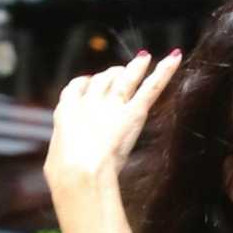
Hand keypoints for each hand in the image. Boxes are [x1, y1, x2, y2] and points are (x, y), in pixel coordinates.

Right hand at [44, 48, 180, 196]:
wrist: (79, 173)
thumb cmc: (64, 174)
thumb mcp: (57, 161)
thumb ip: (63, 153)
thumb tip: (63, 164)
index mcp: (67, 110)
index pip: (78, 86)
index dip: (86, 83)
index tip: (90, 81)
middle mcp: (90, 101)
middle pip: (103, 79)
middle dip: (112, 74)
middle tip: (122, 71)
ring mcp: (112, 106)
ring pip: (126, 79)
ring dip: (136, 67)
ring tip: (144, 59)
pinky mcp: (133, 115)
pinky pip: (151, 88)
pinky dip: (165, 72)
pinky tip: (175, 58)